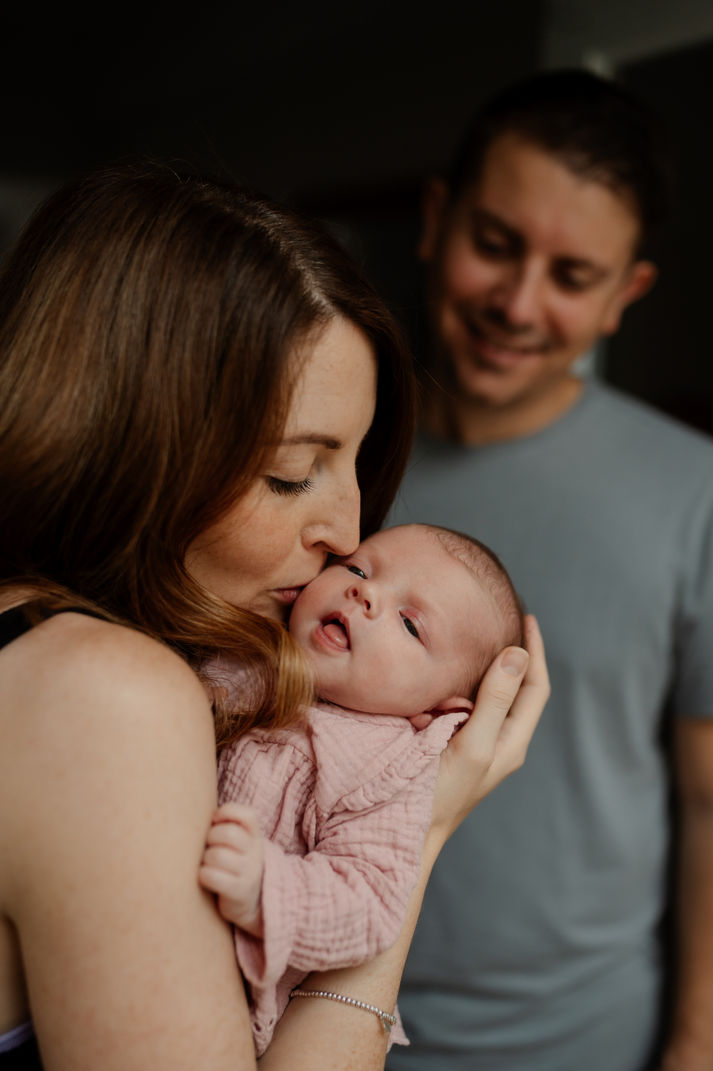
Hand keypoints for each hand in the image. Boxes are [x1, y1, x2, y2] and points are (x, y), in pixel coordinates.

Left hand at [199, 801, 264, 935]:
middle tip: (207, 847)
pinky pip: (212, 876)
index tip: (215, 821)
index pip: (247, 815)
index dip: (227, 813)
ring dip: (205, 859)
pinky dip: (203, 875)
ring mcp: (249, 873)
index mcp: (254, 836)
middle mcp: (255, 852)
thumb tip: (189, 807)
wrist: (249, 903)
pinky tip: (204, 878)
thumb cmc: (232, 864)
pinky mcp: (238, 892)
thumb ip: (222, 825)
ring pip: (218, 855)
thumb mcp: (237, 843)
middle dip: (211, 838)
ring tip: (206, 864)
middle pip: (228, 834)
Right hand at [429, 614, 548, 843]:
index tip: (526, 618)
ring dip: (474, 678)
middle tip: (491, 630)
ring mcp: (477, 744)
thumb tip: (517, 654)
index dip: (535, 651)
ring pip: (483, 697)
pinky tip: (433, 694)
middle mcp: (500, 741)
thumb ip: (495, 700)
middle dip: (504, 660)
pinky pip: (458, 710)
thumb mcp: (473, 744)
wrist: (410, 832)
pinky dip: (449, 695)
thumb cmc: (443, 793)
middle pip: (513, 689)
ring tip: (463, 661)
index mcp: (513, 740)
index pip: (535, 686)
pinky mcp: (454, 745)